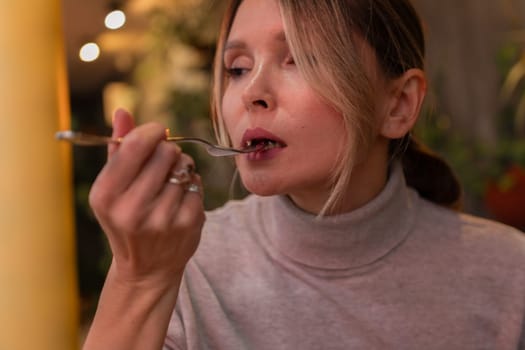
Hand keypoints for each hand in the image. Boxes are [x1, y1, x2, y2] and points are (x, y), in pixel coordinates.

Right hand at [89, 109, 204, 288]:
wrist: (147, 268)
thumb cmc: (127, 219)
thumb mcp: (113, 188)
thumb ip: (118, 148)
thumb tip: (122, 111)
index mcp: (106, 195)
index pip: (136, 145)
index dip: (152, 131)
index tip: (157, 132)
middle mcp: (131, 209)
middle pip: (165, 152)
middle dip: (167, 150)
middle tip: (163, 162)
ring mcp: (162, 219)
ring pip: (184, 166)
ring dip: (181, 167)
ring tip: (170, 183)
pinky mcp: (188, 224)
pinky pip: (197, 183)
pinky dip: (192, 184)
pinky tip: (180, 198)